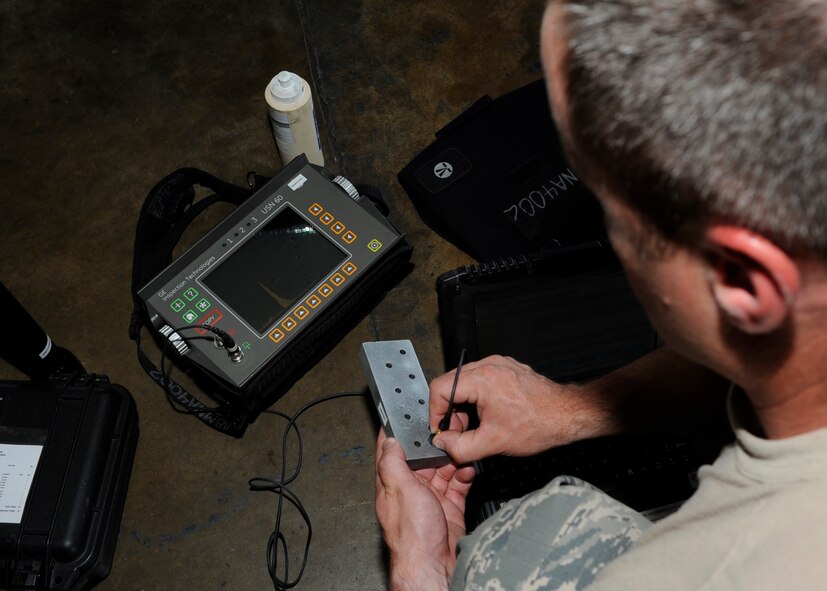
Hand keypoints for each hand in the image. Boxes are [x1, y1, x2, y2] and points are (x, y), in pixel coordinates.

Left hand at [375, 431, 474, 590]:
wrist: (435, 565)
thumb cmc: (412, 534)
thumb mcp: (400, 489)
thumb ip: (393, 464)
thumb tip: (389, 441)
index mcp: (392, 484)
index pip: (391, 452)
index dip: (398, 433)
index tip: (406, 415)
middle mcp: (410, 490)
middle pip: (422, 458)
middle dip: (434, 444)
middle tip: (446, 428)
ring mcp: (431, 499)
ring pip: (442, 470)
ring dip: (452, 459)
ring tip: (461, 446)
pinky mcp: (449, 508)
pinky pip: (458, 485)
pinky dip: (464, 475)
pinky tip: (468, 469)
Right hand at [430, 355, 607, 463]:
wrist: (567, 415)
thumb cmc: (539, 425)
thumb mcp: (493, 443)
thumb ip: (460, 447)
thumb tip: (443, 444)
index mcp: (482, 379)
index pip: (440, 388)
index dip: (435, 412)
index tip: (440, 429)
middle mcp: (489, 365)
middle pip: (450, 383)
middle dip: (449, 410)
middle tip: (457, 431)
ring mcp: (499, 364)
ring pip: (464, 380)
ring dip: (462, 403)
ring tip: (473, 425)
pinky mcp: (507, 368)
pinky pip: (480, 378)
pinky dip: (476, 396)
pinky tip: (486, 414)